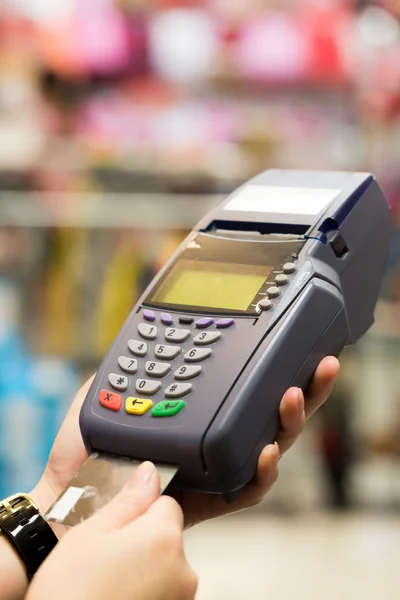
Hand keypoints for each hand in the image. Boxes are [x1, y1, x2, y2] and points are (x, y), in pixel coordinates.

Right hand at [27, 462, 196, 599]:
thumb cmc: (70, 595)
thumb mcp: (90, 534)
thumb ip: (128, 500)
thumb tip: (149, 473)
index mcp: (164, 538)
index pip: (166, 502)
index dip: (139, 510)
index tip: (116, 526)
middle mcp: (184, 569)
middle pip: (167, 535)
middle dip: (141, 539)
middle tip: (105, 557)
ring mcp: (182, 597)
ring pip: (164, 564)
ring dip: (143, 567)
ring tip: (107, 582)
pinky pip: (163, 590)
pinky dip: (145, 591)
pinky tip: (116, 596)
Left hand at [33, 357, 338, 530]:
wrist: (71, 494)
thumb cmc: (88, 445)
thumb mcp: (110, 390)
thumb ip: (134, 363)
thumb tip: (152, 333)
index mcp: (201, 411)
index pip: (247, 387)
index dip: (276, 367)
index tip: (296, 340)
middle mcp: (216, 438)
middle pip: (271, 414)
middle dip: (304, 389)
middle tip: (323, 365)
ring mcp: (217, 469)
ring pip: (270, 447)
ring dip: (288, 423)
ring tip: (292, 397)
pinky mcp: (211, 500)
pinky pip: (247, 490)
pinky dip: (261, 472)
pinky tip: (266, 451)